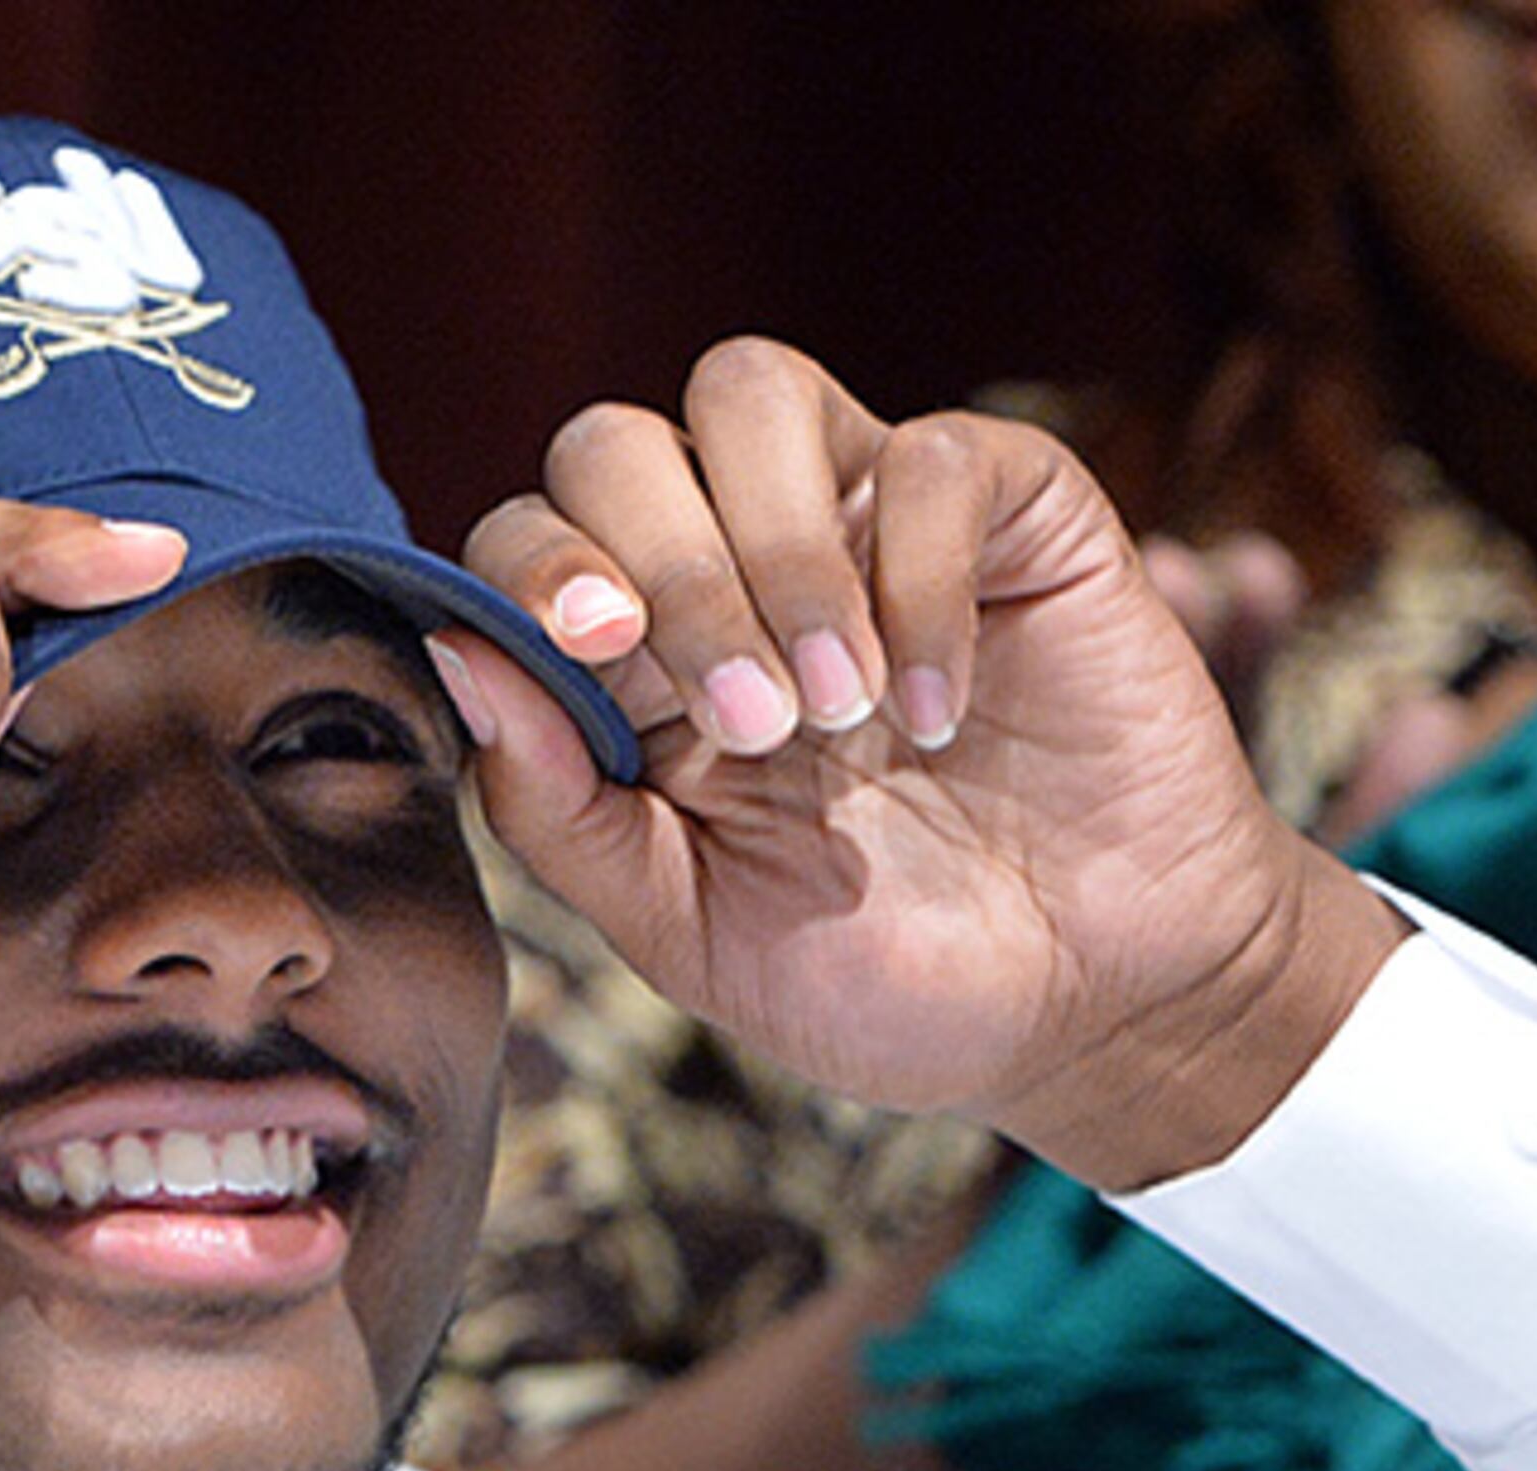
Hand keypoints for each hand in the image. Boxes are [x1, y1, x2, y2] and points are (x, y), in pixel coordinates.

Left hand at [438, 339, 1402, 1189]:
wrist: (1088, 1011)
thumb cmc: (880, 978)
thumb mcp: (682, 925)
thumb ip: (557, 805)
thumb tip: (447, 649)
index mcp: (634, 666)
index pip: (529, 536)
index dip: (538, 567)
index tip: (600, 649)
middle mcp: (733, 568)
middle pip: (617, 439)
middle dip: (665, 563)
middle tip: (751, 723)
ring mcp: (866, 526)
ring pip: (751, 393)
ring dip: (776, 546)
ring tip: (835, 705)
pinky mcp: (1009, 514)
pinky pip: (929, 453)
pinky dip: (921, 578)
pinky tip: (940, 706)